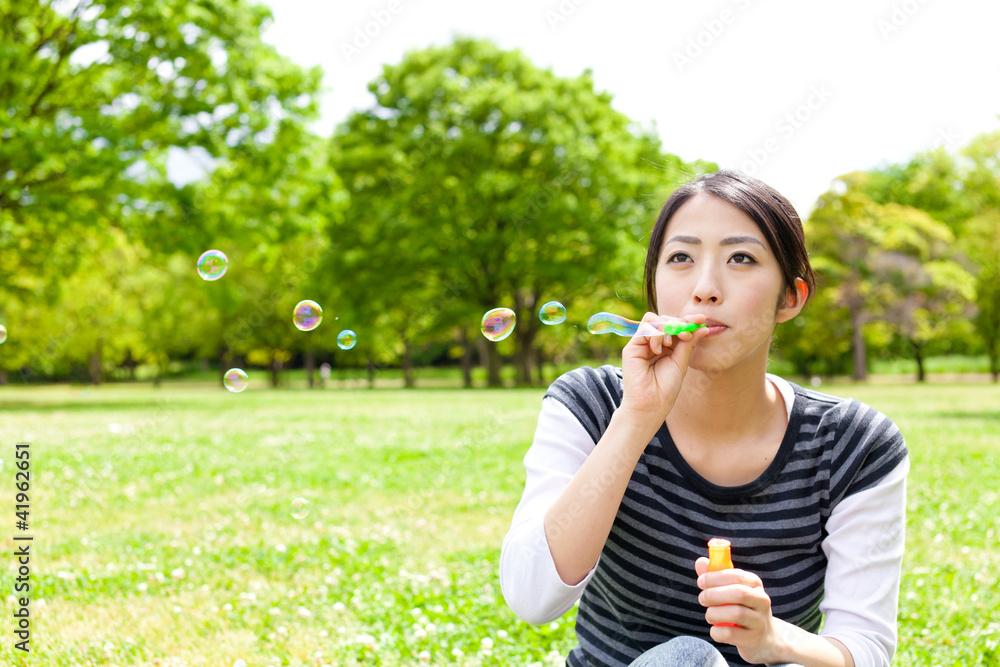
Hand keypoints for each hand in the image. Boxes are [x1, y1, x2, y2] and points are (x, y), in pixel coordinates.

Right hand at [619, 312, 707, 428]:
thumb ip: (688, 343)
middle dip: (678, 323)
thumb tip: (703, 326)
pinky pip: (645, 328)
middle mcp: (653, 343)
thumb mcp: (681, 363)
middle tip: (686, 335)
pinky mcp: (632, 347)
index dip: (688, 321)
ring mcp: (641, 344)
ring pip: (653, 320)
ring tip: (672, 344)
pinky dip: (656, 335)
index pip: (675, 325)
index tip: (701, 319)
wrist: (650, 406)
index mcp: (666, 347)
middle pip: (664, 319)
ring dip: (666, 327)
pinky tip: (660, 350)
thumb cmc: (665, 389)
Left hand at [694, 557, 785, 664]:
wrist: (763, 638)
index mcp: (755, 584)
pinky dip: (717, 631)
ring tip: (709, 615)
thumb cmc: (742, 607)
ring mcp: (759, 621)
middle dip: (714, 595)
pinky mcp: (753, 639)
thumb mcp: (731, 589)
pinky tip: (715, 629)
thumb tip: (700, 562)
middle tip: (702, 599)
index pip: (737, 575)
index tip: (701, 582)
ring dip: (714, 613)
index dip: (715, 577)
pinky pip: (731, 634)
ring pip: (736, 614)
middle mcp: (762, 601)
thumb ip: (715, 575)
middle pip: (738, 593)